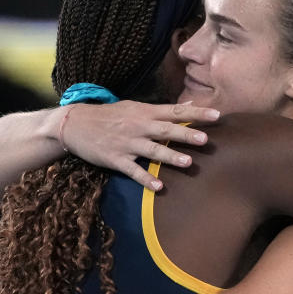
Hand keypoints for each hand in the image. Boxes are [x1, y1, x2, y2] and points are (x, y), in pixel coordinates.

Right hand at [61, 101, 219, 190]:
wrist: (75, 123)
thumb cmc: (108, 115)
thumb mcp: (134, 107)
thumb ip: (160, 110)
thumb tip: (189, 106)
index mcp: (145, 112)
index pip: (175, 111)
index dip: (196, 113)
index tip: (217, 115)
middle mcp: (138, 126)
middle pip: (166, 130)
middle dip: (186, 134)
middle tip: (206, 140)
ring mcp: (127, 143)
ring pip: (152, 150)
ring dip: (170, 156)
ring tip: (188, 163)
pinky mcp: (116, 159)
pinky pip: (133, 170)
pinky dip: (145, 178)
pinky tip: (158, 187)